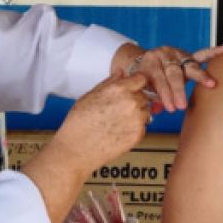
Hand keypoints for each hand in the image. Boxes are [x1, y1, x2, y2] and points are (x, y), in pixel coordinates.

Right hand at [21, 72, 149, 222]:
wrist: (77, 149)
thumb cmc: (78, 122)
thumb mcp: (90, 95)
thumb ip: (109, 83)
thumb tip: (121, 73)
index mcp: (118, 89)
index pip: (141, 78)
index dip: (135, 83)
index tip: (131, 88)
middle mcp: (131, 102)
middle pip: (143, 95)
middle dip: (134, 99)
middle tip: (117, 109)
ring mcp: (137, 119)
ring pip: (145, 111)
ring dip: (137, 114)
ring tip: (117, 122)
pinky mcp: (138, 135)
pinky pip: (143, 126)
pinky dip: (134, 128)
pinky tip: (118, 131)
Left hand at [127, 45, 222, 111]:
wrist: (143, 62)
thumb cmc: (146, 79)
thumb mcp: (142, 87)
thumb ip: (149, 97)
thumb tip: (156, 110)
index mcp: (150, 62)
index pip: (158, 79)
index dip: (164, 94)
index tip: (171, 108)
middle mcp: (164, 55)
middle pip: (173, 72)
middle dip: (178, 90)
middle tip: (182, 106)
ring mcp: (178, 54)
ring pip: (189, 65)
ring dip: (201, 76)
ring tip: (211, 84)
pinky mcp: (188, 56)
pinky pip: (202, 54)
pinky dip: (213, 53)